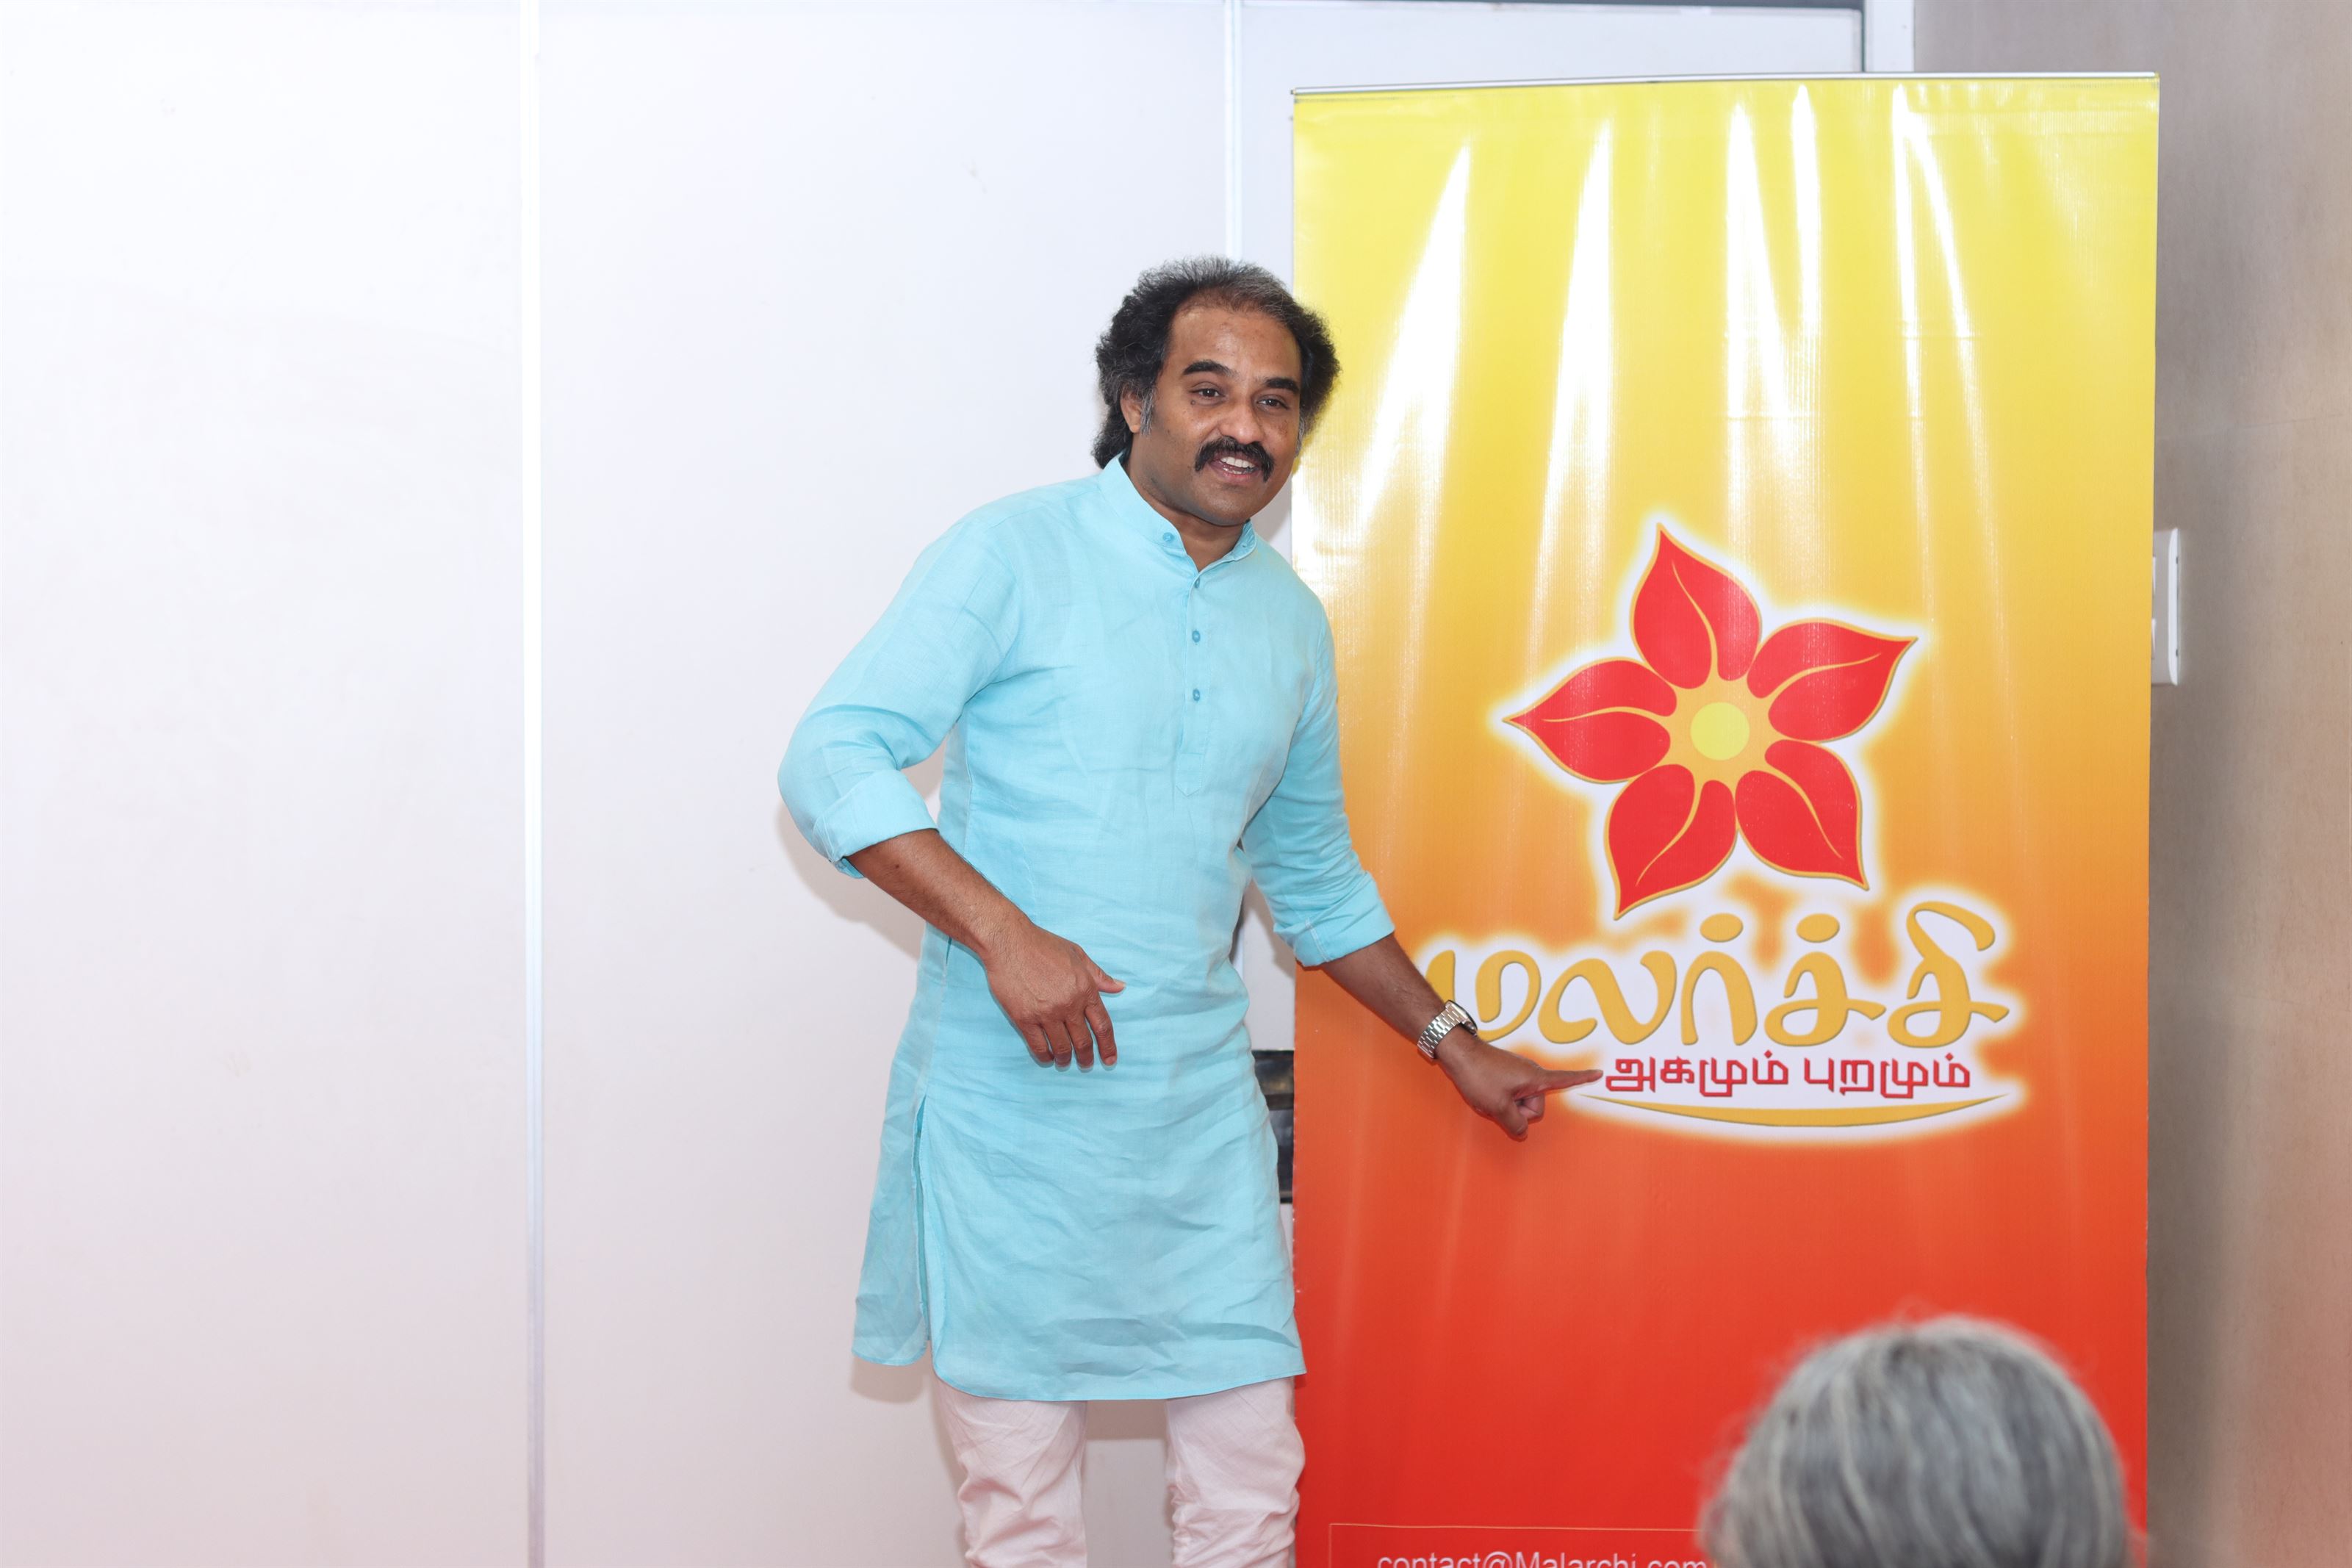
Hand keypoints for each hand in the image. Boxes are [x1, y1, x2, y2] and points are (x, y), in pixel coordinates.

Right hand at [982, 920, 1124, 1068]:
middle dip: (1086, 1058)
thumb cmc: (1043, 945)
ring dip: (1065, 1059)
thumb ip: (1099, 975)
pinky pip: (1037, 1045)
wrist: (1009, 942)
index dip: (1108, 1046)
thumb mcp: (1078, 955)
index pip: (1103, 1025)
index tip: (1110, 1059)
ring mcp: (1046, 1013)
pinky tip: (1047, 1057)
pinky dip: (1044, 1055)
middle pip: (1083, 1041)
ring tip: (1065, 1062)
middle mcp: (1068, 1005)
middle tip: (1086, 1065)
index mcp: (1085, 990)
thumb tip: (1120, 987)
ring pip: (1061, 1047)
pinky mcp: (1024, 1018)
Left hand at [1434, 1029, 1600, 1138]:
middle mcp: (1530, 1073)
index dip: (1582, 1079)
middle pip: (1534, 1106)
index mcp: (1535, 1078)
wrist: (1456, 1052)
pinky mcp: (1504, 1073)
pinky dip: (1498, 1099)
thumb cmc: (1479, 1075)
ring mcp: (1517, 1073)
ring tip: (1486, 1094)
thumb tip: (1522, 1130)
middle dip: (1517, 1111)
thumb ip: (1515, 1124)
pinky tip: (1483, 1092)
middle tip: (1497, 1101)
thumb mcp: (1497, 1106)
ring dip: (1504, 1106)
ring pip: (1518, 1102)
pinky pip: (1508, 1095)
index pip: (1565, 1079)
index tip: (1600, 1073)